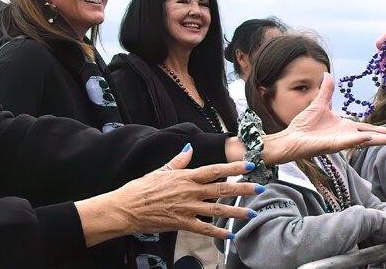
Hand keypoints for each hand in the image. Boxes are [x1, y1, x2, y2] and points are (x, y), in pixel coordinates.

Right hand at [75, 145, 260, 246]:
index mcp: (185, 177)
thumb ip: (178, 162)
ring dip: (236, 212)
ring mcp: (187, 208)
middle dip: (244, 189)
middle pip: (222, 189)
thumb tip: (189, 149)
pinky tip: (230, 235)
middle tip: (261, 188)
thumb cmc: (140, 189)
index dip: (233, 167)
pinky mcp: (182, 223)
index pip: (214, 170)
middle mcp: (190, 192)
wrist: (124, 209)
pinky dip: (218, 233)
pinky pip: (204, 229)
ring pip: (217, 210)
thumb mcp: (160, 171)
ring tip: (252, 213)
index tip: (249, 165)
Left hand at [261, 73, 385, 163]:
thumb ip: (327, 90)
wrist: (290, 137)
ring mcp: (342, 141)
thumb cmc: (303, 125)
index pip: (371, 129)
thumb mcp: (319, 103)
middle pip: (375, 137)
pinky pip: (348, 142)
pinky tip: (369, 137)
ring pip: (367, 141)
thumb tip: (328, 74)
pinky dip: (359, 140)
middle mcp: (348, 135)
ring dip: (382, 140)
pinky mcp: (333, 145)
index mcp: (347, 127)